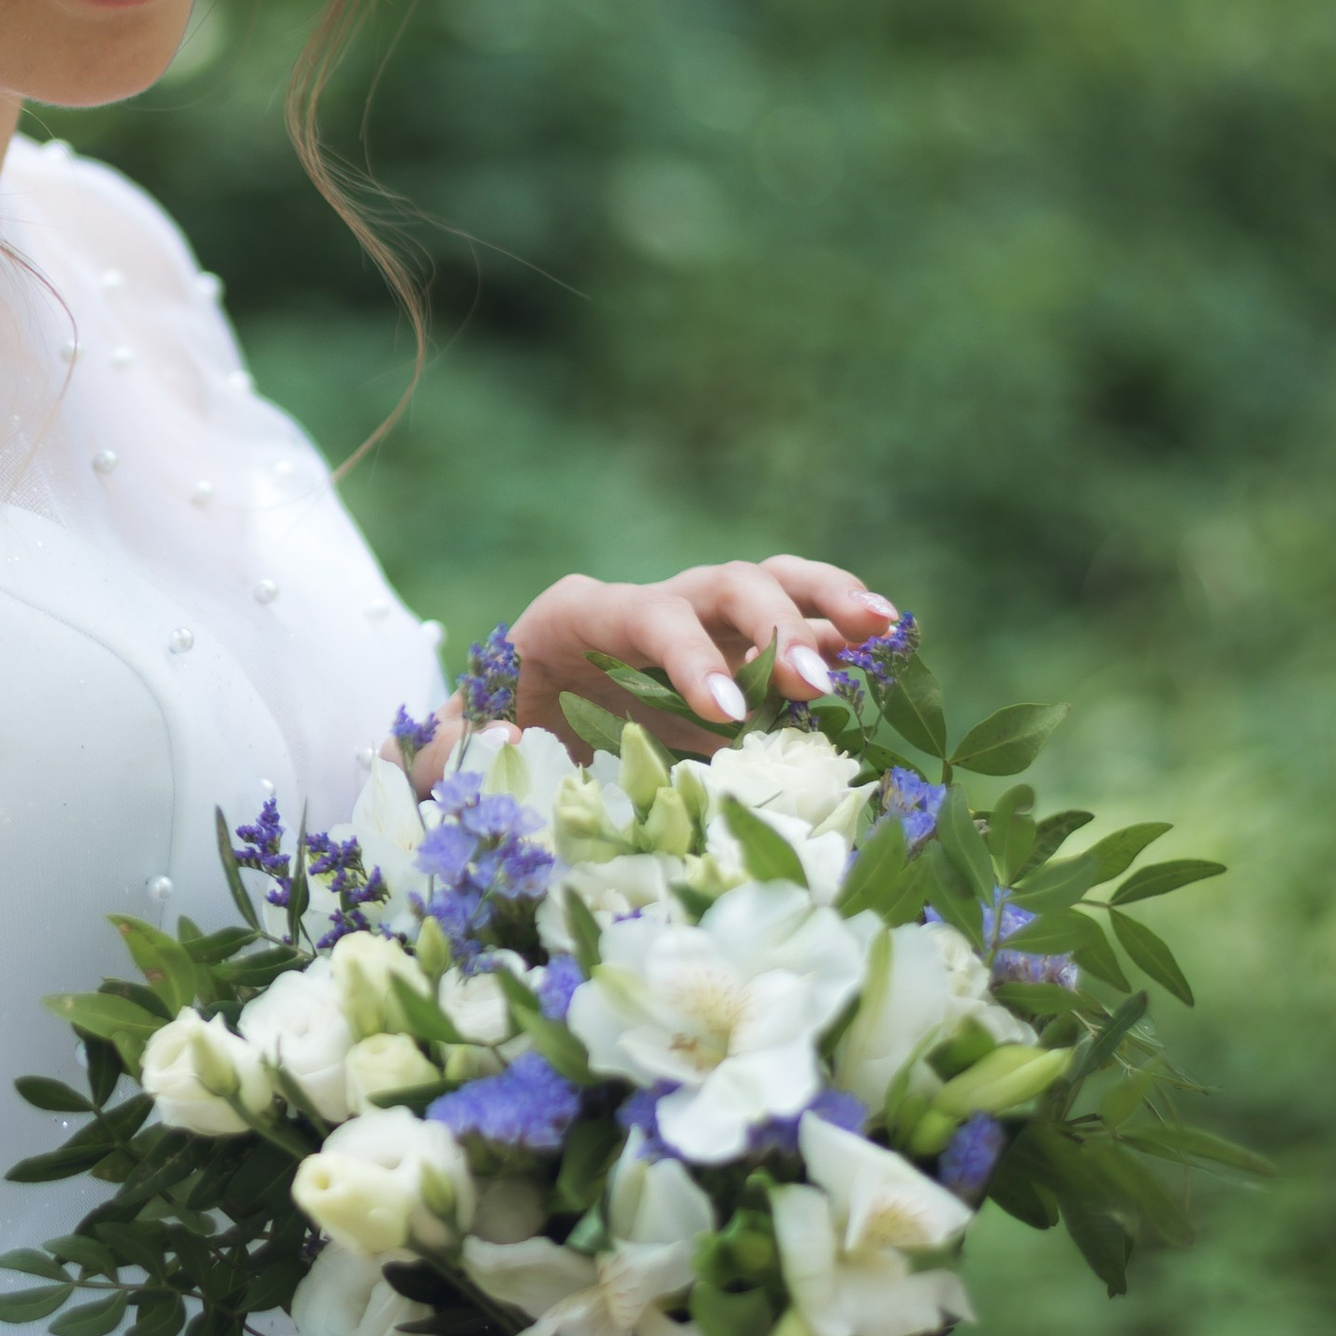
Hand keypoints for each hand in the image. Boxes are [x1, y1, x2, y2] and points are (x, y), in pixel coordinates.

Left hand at [402, 559, 900, 783]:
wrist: (506, 736)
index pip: (643, 614)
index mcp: (575, 614)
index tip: (727, 713)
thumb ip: (452, 749)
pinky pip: (796, 626)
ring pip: (771, 586)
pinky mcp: (734, 658)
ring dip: (827, 604)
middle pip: (722, 587)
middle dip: (775, 627)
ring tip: (884, 632)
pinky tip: (889, 649)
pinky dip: (839, 631)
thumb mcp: (447, 748)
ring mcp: (698, 627)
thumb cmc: (479, 738)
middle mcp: (647, 607)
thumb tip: (506, 746)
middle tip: (819, 687)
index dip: (688, 656)